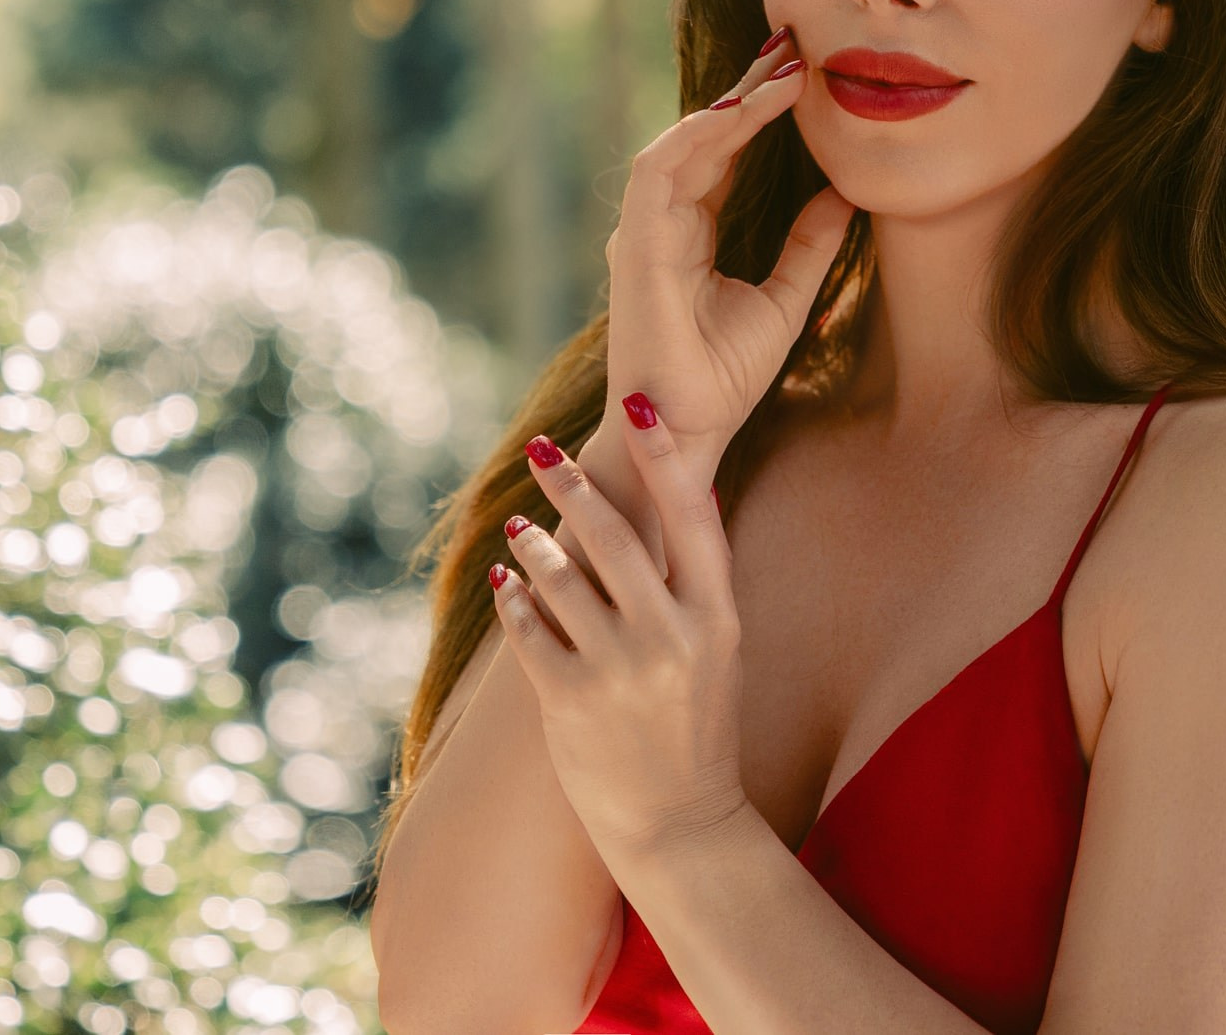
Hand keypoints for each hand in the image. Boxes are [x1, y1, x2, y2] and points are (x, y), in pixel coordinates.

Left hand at [491, 411, 752, 871]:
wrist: (679, 822)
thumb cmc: (697, 723)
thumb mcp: (719, 648)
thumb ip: (696, 580)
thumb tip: (685, 490)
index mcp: (717, 617)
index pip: (692, 514)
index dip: (665, 455)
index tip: (639, 404)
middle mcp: (671, 637)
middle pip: (614, 534)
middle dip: (571, 484)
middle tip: (541, 450)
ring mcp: (619, 670)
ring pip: (560, 577)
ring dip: (532, 544)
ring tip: (520, 528)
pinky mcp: (569, 702)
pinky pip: (529, 629)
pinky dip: (513, 599)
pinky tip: (506, 585)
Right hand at [602, 24, 856, 492]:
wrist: (688, 435)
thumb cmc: (724, 380)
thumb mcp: (787, 299)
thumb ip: (809, 244)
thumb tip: (847, 193)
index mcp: (692, 235)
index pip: (724, 156)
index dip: (759, 114)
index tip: (802, 75)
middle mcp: (663, 226)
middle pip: (703, 139)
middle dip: (746, 93)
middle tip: (793, 49)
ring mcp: (644, 233)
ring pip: (682, 145)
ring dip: (729, 106)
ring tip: (779, 72)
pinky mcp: (636, 246)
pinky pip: (659, 173)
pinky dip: (697, 138)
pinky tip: (739, 113)